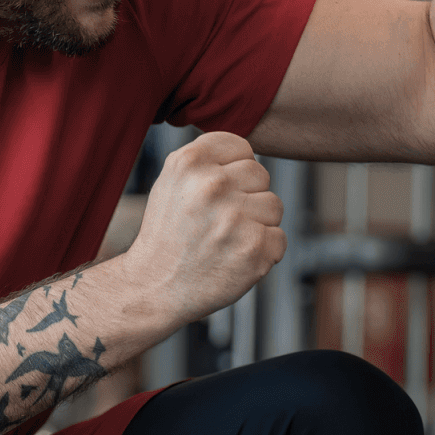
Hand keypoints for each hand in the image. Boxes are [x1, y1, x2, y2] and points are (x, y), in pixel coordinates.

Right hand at [121, 132, 284, 326]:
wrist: (154, 286)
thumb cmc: (169, 233)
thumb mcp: (173, 182)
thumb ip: (210, 161)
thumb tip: (251, 155)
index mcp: (189, 162)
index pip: (242, 148)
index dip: (234, 172)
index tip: (215, 194)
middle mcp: (212, 185)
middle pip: (261, 176)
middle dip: (247, 198)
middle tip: (218, 222)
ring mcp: (234, 218)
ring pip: (274, 207)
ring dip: (257, 225)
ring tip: (225, 240)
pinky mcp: (254, 249)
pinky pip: (279, 239)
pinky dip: (263, 252)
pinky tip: (234, 259)